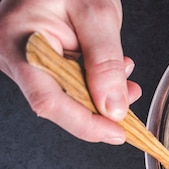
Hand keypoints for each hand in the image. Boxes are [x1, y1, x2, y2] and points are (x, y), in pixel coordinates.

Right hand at [0, 0, 141, 143]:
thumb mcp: (96, 14)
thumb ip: (105, 62)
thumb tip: (113, 107)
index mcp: (21, 43)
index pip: (50, 101)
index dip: (85, 124)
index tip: (116, 133)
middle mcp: (18, 55)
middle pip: (59, 102)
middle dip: (99, 109)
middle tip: (129, 107)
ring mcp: (28, 58)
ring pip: (68, 93)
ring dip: (102, 94)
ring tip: (126, 80)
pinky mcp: (43, 58)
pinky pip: (70, 80)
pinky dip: (97, 82)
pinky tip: (115, 71)